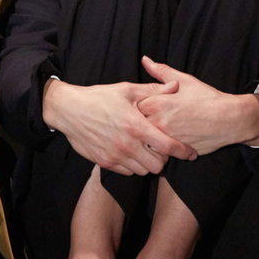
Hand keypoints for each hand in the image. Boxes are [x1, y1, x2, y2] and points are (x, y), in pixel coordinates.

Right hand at [42, 77, 197, 175]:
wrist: (69, 110)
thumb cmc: (99, 98)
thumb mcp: (126, 90)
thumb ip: (153, 91)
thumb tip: (175, 86)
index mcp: (136, 126)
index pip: (167, 146)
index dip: (183, 151)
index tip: (190, 153)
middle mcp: (127, 144)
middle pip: (158, 165)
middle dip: (164, 158)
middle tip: (162, 148)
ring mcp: (115, 156)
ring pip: (143, 171)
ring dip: (148, 163)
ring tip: (146, 150)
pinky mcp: (105, 162)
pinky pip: (127, 172)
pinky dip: (133, 166)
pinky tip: (131, 153)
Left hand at [137, 56, 258, 154]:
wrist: (230, 119)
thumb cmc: (207, 98)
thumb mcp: (184, 80)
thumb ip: (161, 71)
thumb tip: (145, 60)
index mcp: (158, 103)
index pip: (133, 106)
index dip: (138, 106)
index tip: (145, 105)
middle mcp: (159, 122)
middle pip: (137, 125)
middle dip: (141, 122)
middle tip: (152, 118)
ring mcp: (167, 139)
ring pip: (147, 141)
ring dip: (150, 137)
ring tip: (160, 130)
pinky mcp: (176, 152)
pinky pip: (160, 152)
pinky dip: (161, 148)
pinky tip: (169, 140)